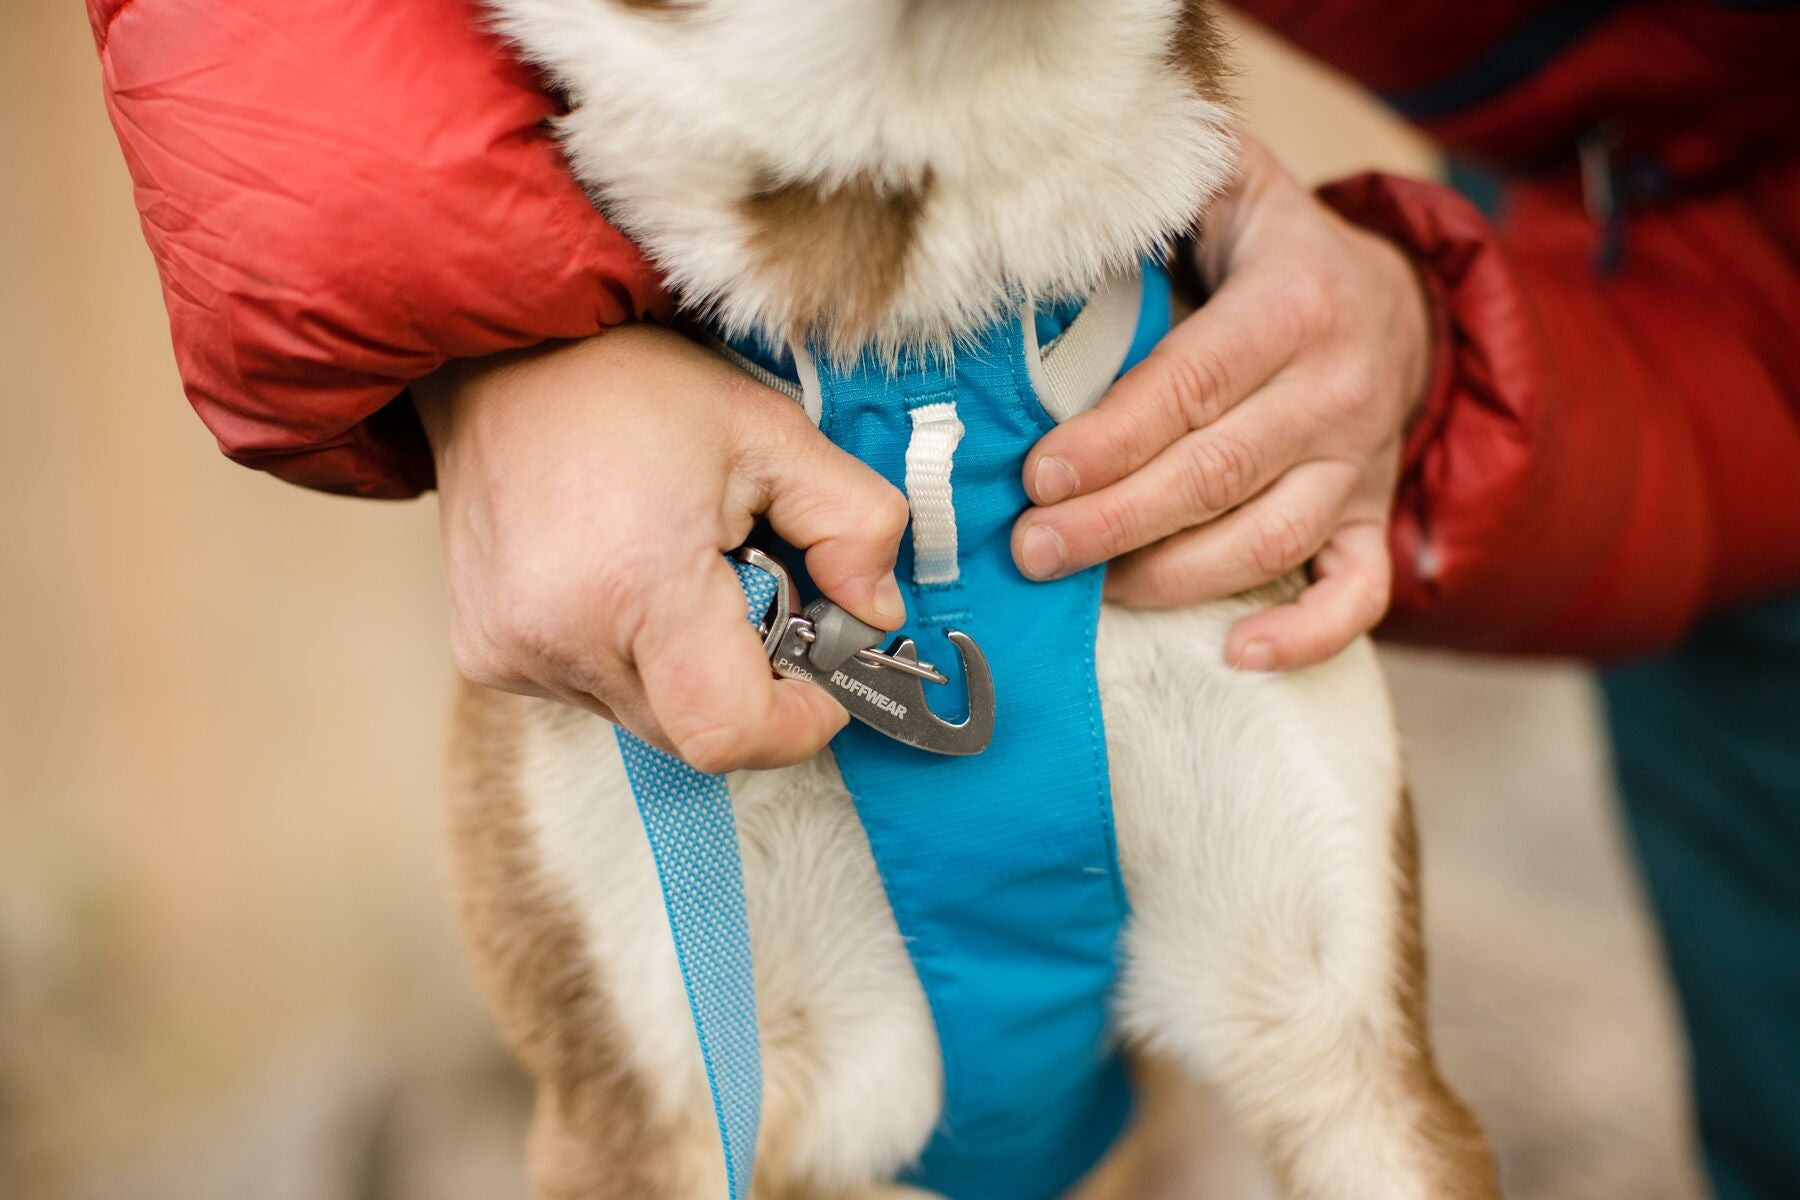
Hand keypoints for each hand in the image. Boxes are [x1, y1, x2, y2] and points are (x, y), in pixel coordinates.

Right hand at [416, 326, 909, 771]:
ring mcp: (512, 653)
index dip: (798, 722)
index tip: (823, 675)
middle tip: (752, 589)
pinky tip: (622, 577)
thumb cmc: (633, 385)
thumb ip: (854, 524)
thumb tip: (877, 613)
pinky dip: (630, 657)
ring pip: (646, 718)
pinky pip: (592, 693)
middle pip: (695, 733)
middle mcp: (561, 635)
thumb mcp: (773, 432)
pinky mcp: (486, 654)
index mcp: (638, 583)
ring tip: (677, 569)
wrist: (501, 354)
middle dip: (747, 683)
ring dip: (687, 670)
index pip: (732, 733)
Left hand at [1011, 133, 1432, 669]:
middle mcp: (1335, 392)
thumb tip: (1078, 189)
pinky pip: (1356, 593)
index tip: (1038, 477)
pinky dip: (1306, 634)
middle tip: (1034, 551)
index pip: (1191, 384)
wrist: (1399, 304)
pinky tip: (1238, 654)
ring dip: (1176, 578)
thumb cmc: (1277, 255)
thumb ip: (1170, 186)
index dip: (1113, 438)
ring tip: (1094, 592)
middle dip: (1116, 520)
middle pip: (1217, 473)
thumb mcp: (1235, 191)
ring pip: (1270, 539)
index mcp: (1294, 307)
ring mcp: (1359, 465)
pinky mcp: (1371, 518)